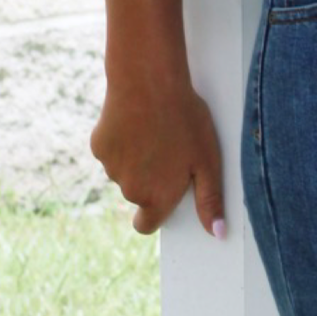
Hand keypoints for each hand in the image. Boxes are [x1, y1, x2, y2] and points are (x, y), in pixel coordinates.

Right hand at [90, 68, 225, 238]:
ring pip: (124, 170)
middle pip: (138, 194)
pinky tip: (135, 119)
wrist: (148, 81)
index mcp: (156, 198)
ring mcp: (110, 168)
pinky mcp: (98, 145)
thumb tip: (218, 234)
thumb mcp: (208, 160)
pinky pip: (111, 149)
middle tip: (169, 147)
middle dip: (151, 178)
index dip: (156, 213)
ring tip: (155, 129)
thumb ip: (210, 200)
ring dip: (136, 158)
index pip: (147, 224)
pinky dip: (121, 140)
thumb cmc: (184, 119)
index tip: (164, 195)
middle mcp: (129, 190)